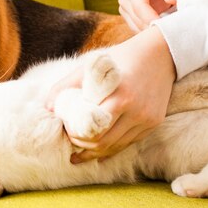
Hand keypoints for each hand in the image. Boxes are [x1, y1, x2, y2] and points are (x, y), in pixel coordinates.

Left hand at [45, 27, 175, 161]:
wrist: (162, 53)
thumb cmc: (121, 58)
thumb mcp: (91, 66)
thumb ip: (66, 85)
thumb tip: (46, 107)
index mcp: (120, 96)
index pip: (93, 129)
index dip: (76, 135)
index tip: (66, 131)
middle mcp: (136, 111)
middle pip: (103, 142)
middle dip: (83, 146)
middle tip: (70, 142)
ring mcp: (147, 119)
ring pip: (117, 146)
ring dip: (96, 151)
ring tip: (81, 151)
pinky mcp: (154, 122)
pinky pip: (130, 143)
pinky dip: (113, 149)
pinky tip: (99, 153)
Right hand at [118, 0, 186, 31]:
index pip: (139, 5)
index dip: (149, 17)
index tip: (162, 27)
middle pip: (137, 19)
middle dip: (152, 27)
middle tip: (170, 33)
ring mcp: (124, 9)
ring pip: (136, 27)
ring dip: (151, 31)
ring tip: (167, 32)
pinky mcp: (128, 18)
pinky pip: (137, 30)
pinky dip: (149, 33)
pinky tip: (161, 32)